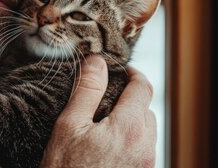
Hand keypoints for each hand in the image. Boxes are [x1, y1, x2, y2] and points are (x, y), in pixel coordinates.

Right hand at [40, 55, 155, 167]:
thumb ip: (87, 90)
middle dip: (132, 98)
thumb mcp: (69, 125)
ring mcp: (145, 164)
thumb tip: (97, 61)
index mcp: (129, 127)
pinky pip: (144, 150)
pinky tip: (109, 146)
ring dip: (133, 120)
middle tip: (108, 97)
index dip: (134, 74)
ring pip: (148, 130)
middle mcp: (145, 146)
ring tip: (107, 123)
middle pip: (147, 109)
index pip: (143, 87)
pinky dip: (132, 139)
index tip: (123, 70)